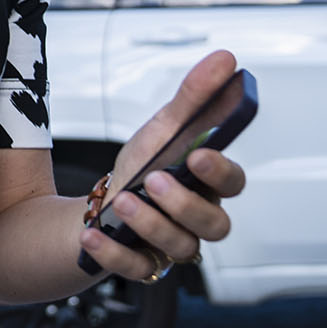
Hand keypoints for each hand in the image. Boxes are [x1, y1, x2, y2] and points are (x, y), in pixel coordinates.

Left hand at [80, 50, 247, 281]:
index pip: (234, 184)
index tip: (200, 155)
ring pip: (180, 247)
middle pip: (215, 226)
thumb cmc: (143, 166)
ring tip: (123, 201)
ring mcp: (173, 247)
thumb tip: (226, 58)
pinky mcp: (143, 265)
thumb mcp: (163, 128)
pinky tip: (93, 234)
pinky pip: (137, 269)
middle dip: (186, 204)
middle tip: (154, 179)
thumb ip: (194, 97)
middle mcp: (198, 221)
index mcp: (209, 186)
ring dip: (150, 224)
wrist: (102, 206)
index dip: (221, 173)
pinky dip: (114, 254)